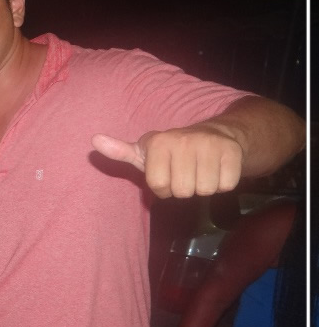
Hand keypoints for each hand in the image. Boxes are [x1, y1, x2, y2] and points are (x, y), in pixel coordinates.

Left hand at [92, 127, 242, 198]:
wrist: (217, 135)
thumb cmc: (173, 151)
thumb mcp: (144, 151)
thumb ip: (120, 151)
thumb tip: (94, 141)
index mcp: (158, 142)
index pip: (158, 186)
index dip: (163, 187)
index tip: (167, 174)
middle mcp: (183, 140)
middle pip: (182, 191)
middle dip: (184, 188)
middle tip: (186, 172)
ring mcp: (210, 144)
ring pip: (204, 190)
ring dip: (203, 186)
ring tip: (201, 170)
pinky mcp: (233, 152)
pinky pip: (225, 185)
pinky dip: (222, 184)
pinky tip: (217, 169)